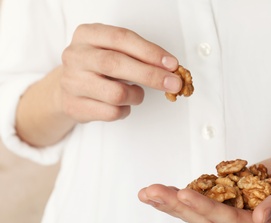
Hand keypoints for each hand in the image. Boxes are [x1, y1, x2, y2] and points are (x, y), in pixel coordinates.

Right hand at [59, 23, 181, 122]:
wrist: (69, 88)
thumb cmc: (99, 67)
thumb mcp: (115, 51)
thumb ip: (139, 55)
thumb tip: (170, 69)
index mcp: (88, 34)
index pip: (121, 38)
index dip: (150, 52)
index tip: (172, 64)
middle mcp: (76, 56)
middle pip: (116, 64)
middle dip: (150, 75)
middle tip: (173, 84)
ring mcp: (72, 82)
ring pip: (116, 93)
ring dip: (137, 96)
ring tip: (136, 93)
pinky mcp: (75, 106)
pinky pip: (112, 113)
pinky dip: (126, 110)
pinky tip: (123, 104)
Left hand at [138, 157, 270, 222]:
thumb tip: (261, 217)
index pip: (231, 220)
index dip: (206, 207)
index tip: (184, 192)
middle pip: (206, 220)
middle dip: (177, 206)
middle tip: (152, 192)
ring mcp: (232, 219)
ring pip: (197, 216)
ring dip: (171, 204)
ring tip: (148, 193)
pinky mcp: (225, 207)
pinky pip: (199, 205)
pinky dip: (178, 198)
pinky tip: (161, 193)